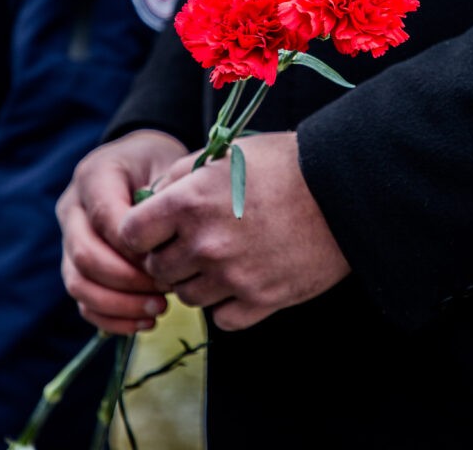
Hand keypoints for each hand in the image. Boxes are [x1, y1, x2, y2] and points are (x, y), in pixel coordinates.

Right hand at [57, 129, 186, 333]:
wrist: (143, 163)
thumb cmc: (160, 165)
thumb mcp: (169, 167)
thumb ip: (166, 200)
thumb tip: (166, 249)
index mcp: (94, 175)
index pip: (106, 219)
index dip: (137, 246)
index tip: (173, 258)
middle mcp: (72, 208)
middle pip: (85, 255)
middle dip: (128, 281)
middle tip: (168, 289)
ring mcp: (69, 238)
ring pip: (78, 283)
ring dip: (120, 305)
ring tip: (159, 309)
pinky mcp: (75, 265)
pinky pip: (83, 301)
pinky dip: (112, 319)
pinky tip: (146, 321)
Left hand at [119, 131, 351, 330]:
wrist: (342, 190)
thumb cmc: (283, 164)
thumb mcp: (225, 154)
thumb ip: (180, 175)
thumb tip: (150, 198)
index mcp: (189, 202)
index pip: (130, 235)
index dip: (139, 233)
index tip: (154, 231)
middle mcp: (204, 243)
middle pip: (157, 270)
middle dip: (168, 258)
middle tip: (192, 244)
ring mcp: (232, 276)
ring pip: (187, 297)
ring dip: (197, 282)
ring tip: (221, 260)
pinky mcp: (261, 300)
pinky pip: (221, 318)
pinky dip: (226, 304)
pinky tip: (241, 281)